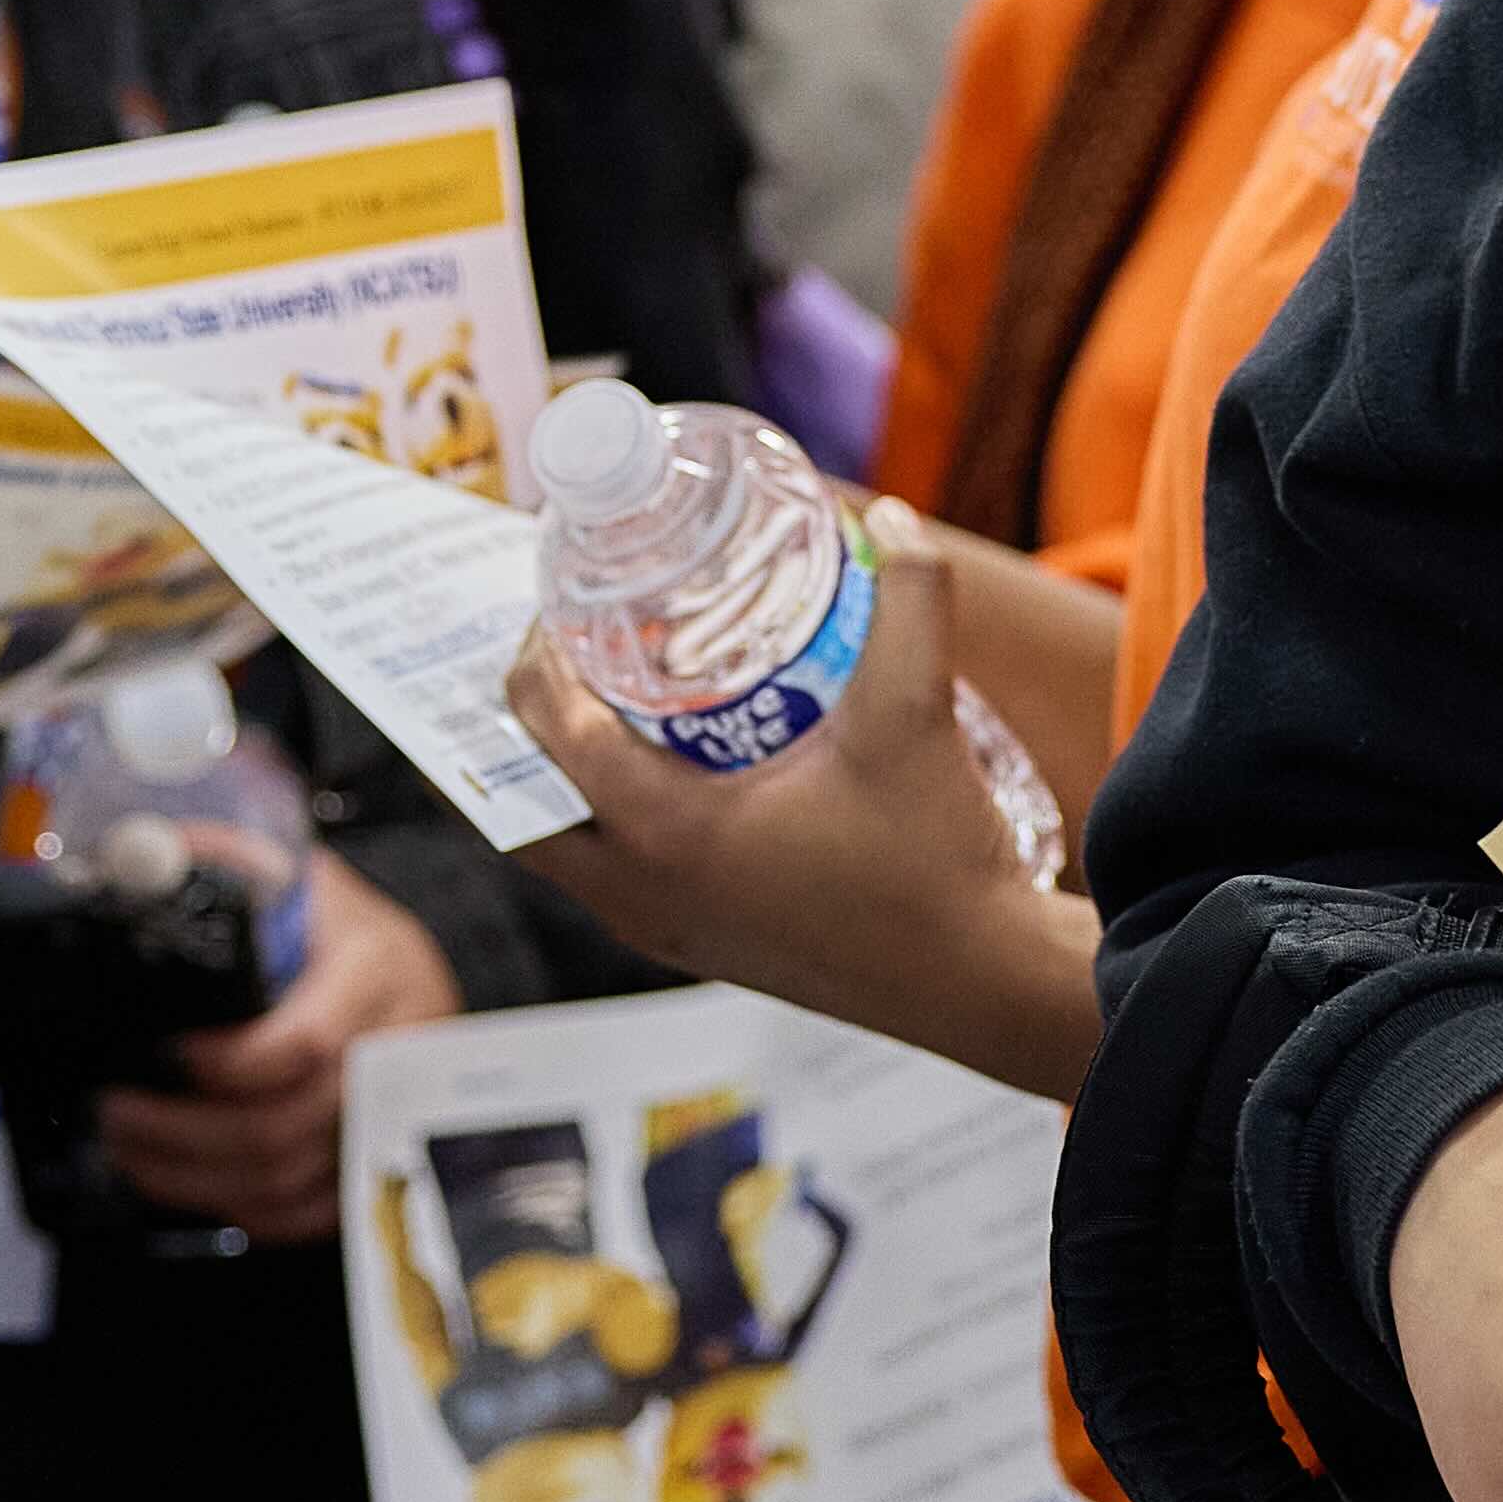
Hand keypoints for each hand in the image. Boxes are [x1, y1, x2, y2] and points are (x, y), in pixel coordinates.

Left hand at [100, 874, 455, 1246]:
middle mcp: (391, 1052)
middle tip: (114, 1109)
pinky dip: (235, 1208)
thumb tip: (134, 860)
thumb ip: (223, 863)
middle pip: (283, 1126)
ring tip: (127, 1145)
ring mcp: (388, 1118)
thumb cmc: (338, 925)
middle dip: (180, 1131)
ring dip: (190, 1175)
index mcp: (374, 971)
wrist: (411, 972)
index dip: (227, 1064)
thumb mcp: (294, 872)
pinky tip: (181, 1178)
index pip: (306, 1042)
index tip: (164, 1050)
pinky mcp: (372, 1162)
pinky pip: (303, 1214)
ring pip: (284, 1180)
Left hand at [498, 537, 1093, 1098]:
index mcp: (669, 833)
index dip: (540, 653)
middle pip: (521, 806)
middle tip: (565, 652)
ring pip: (566, 853)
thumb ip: (909, 597)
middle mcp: (646, 893)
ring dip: (565, 781)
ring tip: (606, 704)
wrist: (981, 983)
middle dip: (527, 724)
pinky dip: (610, 826)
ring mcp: (668, 931)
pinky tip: (673, 776)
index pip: (553, 729)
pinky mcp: (704, 950)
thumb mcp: (916, 712)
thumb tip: (893, 518)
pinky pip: (615, 882)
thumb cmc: (938, 859)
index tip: (567, 600)